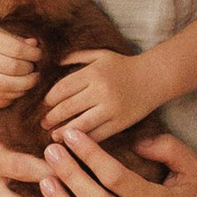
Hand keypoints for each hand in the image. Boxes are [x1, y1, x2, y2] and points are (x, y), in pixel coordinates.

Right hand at [0, 25, 41, 97]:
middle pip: (15, 69)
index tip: (39, 53)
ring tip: (33, 78)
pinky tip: (21, 87)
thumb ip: (14, 38)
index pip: (17, 50)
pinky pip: (0, 95)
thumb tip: (35, 45)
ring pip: (8, 86)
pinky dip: (15, 93)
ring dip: (26, 84)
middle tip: (36, 66)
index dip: (33, 53)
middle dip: (31, 68)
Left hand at [41, 48, 156, 143]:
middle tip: (43, 123)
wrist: (154, 78)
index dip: (50, 99)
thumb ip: (76, 56)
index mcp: (94, 73)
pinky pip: (98, 135)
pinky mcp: (120, 123)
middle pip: (68, 107)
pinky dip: (83, 140)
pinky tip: (74, 142)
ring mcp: (111, 109)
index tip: (44, 105)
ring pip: (81, 124)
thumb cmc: (123, 65)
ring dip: (64, 132)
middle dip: (52, 117)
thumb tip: (53, 63)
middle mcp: (101, 91)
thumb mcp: (100, 55)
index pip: (63, 88)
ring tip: (53, 136)